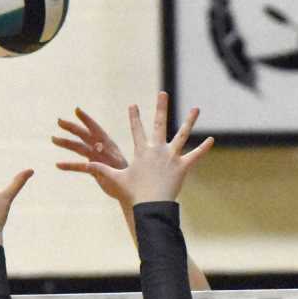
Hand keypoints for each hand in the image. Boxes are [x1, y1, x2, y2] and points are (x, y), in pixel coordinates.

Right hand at [56, 91, 212, 205]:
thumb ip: (102, 171)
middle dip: (160, 107)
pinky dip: (204, 148)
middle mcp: (157, 149)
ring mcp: (171, 157)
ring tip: (196, 108)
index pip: (137, 130)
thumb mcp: (116, 180)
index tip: (133, 104)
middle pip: (159, 124)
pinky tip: (212, 140)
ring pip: (182, 135)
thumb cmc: (134, 194)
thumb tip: (85, 166)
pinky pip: (195, 156)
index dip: (134, 117)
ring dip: (189, 121)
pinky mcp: (183, 167)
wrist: (151, 205)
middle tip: (162, 93)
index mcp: (142, 151)